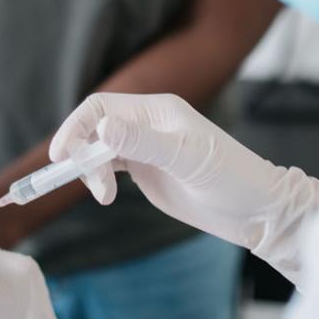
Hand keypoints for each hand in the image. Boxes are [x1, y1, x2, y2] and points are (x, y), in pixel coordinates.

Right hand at [50, 92, 318, 285]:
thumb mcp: (186, 158)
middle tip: (87, 182)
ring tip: (106, 197)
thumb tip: (101, 127)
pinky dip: (98, 179)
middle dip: (82, 152)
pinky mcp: (145, 170)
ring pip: (98, 149)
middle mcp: (147, 124)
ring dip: (90, 171)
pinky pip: (108, 167)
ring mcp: (144, 148)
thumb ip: (142, 142)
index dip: (76, 126)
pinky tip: (107, 196)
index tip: (63, 155)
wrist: (256, 211)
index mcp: (157, 109)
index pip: (101, 107)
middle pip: (94, 127)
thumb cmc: (231, 178)